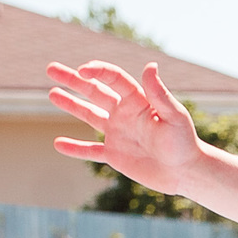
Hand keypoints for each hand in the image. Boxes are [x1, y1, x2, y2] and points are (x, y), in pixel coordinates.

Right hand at [47, 60, 200, 193]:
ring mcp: (118, 134)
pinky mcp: (116, 155)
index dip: (97, 71)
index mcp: (138, 101)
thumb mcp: (174, 116)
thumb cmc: (184, 142)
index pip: (113, 79)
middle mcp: (125, 114)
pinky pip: (91, 150)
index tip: (81, 70)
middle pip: (94, 91)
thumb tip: (150, 65)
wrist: (187, 172)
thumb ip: (159, 93)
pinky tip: (58, 143)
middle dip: (73, 80)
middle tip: (51, 68)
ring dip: (71, 104)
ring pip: (89, 115)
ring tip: (52, 93)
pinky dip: (75, 148)